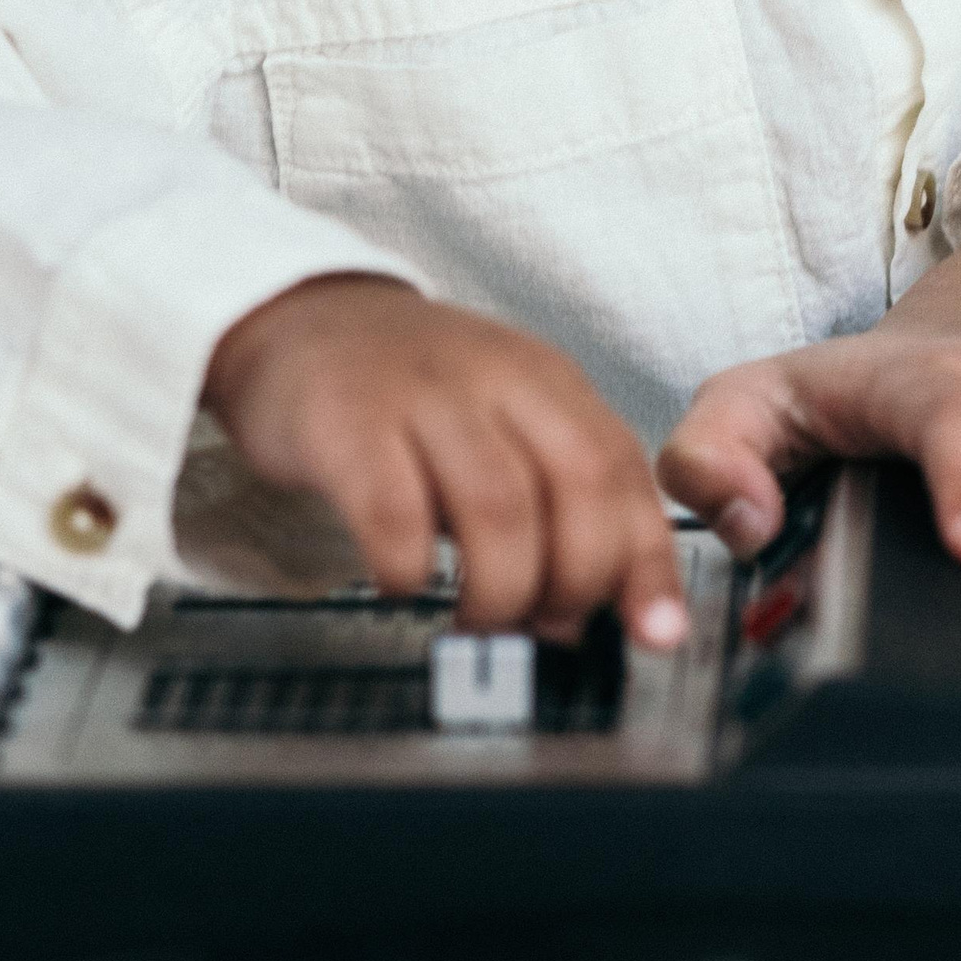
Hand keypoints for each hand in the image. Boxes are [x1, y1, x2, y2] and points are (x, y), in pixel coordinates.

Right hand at [202, 275, 687, 645]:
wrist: (304, 326)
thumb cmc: (414, 400)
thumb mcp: (504, 427)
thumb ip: (555, 505)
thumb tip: (587, 619)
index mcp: (550, 382)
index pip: (625, 472)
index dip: (647, 562)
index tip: (656, 634)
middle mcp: (498, 377)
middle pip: (578, 486)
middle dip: (575, 581)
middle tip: (544, 627)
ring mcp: (423, 394)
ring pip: (499, 506)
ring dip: (500, 591)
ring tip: (477, 623)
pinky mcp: (347, 421)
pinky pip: (394, 512)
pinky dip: (409, 569)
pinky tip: (402, 584)